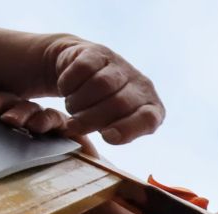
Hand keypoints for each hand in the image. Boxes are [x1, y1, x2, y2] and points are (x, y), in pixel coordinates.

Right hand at [0, 35, 162, 143]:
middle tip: (75, 127)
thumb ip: (119, 139)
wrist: (80, 70)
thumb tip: (117, 157)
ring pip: (100, 86)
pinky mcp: (98, 52)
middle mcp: (141, 85)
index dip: (128, 128)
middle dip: (93, 119)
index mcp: (152, 109)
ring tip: (72, 109)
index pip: (148, 119)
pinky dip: (70, 83)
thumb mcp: (114, 128)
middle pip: (119, 103)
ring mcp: (120, 66)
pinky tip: (66, 89)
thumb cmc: (100, 111)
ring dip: (80, 102)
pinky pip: (83, 69)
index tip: (107, 137)